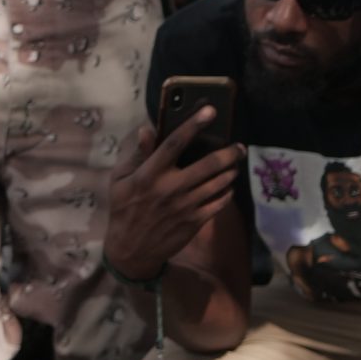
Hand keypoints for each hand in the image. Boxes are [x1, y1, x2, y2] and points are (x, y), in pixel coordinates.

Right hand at [103, 113, 243, 280]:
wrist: (132, 248)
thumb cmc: (125, 208)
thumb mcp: (121, 179)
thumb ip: (138, 155)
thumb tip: (148, 129)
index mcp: (149, 174)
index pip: (174, 143)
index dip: (193, 125)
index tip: (210, 111)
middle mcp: (170, 188)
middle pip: (207, 164)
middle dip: (228, 153)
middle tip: (239, 147)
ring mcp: (185, 206)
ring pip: (219, 183)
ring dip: (231, 172)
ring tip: (235, 165)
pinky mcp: (195, 221)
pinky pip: (220, 202)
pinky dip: (227, 192)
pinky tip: (228, 186)